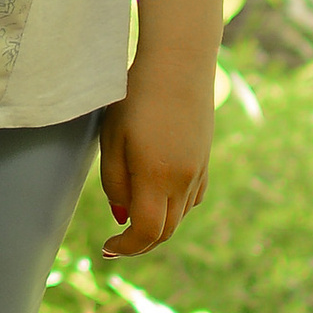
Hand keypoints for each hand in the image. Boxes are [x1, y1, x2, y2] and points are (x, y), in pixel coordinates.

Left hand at [97, 51, 214, 256]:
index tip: (108, 247)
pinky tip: (159, 195)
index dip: (127, 248)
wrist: (179, 64)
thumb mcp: (112, 139)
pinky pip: (192, 198)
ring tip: (133, 219)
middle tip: (117, 244)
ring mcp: (199, 170)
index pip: (146, 233)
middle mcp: (183, 180)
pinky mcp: (205, 159)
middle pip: (165, 231)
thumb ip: (115, 183)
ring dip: (158, 226)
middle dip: (140, 244)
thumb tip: (123, 217)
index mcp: (156, 177)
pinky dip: (175, 207)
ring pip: (180, 216)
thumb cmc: (136, 98)